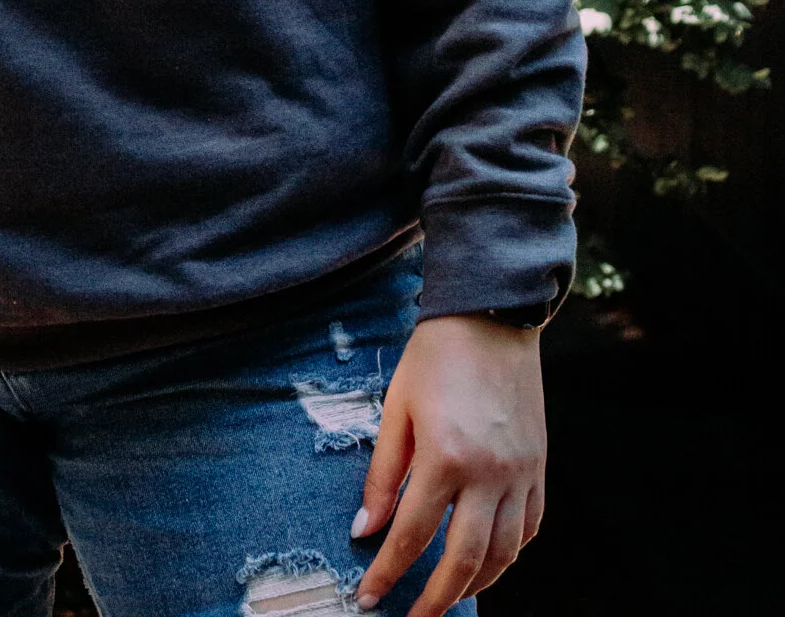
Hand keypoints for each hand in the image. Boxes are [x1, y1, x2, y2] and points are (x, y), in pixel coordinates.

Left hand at [352, 314, 544, 615]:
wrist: (490, 315)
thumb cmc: (435, 356)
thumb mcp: (396, 408)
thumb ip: (383, 474)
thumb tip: (365, 528)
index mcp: (446, 456)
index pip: (413, 534)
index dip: (388, 571)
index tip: (368, 595)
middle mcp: (489, 473)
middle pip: (464, 560)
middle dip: (436, 598)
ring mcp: (521, 472)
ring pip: (505, 553)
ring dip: (476, 583)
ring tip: (449, 596)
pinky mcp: (539, 466)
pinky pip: (530, 527)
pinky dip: (511, 552)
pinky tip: (490, 559)